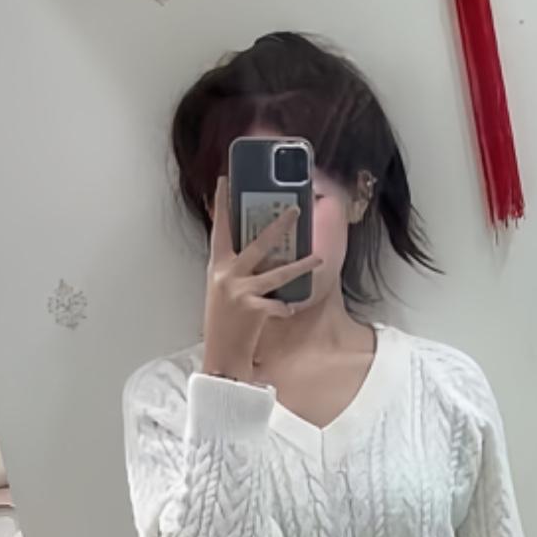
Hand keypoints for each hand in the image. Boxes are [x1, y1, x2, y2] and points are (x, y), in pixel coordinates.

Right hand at [202, 177, 322, 382]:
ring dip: (301, 265)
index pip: (220, 228)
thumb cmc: (223, 322)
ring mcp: (241, 291)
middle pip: (258, 243)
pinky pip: (279, 304)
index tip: (225, 181)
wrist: (220, 355)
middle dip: (279, 225)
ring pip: (278, 272)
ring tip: (319, 259)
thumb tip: (257, 249)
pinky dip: (286, 307)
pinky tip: (290, 309)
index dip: (222, 203)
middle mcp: (227, 274)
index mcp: (218, 265)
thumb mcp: (221, 288)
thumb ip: (235, 268)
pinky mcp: (253, 310)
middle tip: (295, 209)